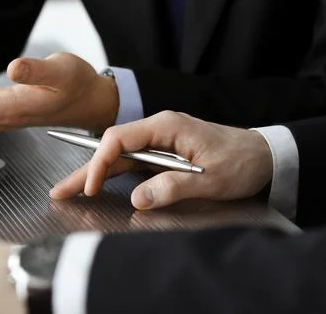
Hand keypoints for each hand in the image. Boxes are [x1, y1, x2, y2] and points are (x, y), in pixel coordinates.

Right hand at [49, 111, 272, 209]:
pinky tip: (95, 187)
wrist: (267, 156)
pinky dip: (112, 177)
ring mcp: (159, 143)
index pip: (118, 139)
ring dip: (93, 175)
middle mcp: (158, 130)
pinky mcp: (162, 155)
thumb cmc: (242, 161)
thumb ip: (172, 187)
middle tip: (59, 190)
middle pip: (111, 149)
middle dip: (84, 170)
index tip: (92, 186)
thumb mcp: (211, 179)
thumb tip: (137, 199)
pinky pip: (131, 165)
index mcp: (166, 126)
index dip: (100, 163)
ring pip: (117, 159)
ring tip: (67, 191)